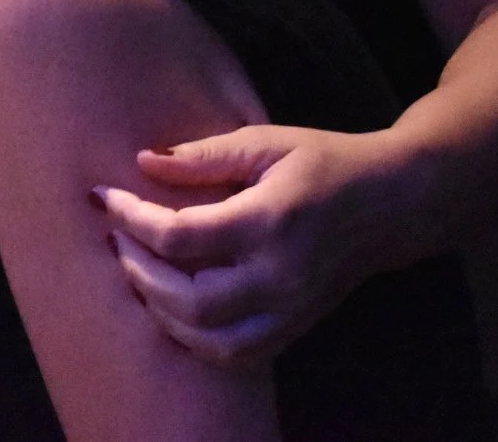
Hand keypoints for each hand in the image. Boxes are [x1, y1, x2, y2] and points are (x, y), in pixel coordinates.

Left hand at [97, 123, 407, 364]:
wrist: (394, 203)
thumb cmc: (324, 163)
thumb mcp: (265, 143)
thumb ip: (202, 156)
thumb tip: (141, 162)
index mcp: (269, 222)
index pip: (180, 235)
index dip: (131, 218)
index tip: (103, 195)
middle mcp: (282, 276)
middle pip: (189, 300)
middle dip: (138, 270)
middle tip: (116, 238)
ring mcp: (292, 310)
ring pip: (210, 340)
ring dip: (161, 311)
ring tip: (138, 271)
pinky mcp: (297, 327)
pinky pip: (235, 354)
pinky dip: (193, 339)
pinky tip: (171, 305)